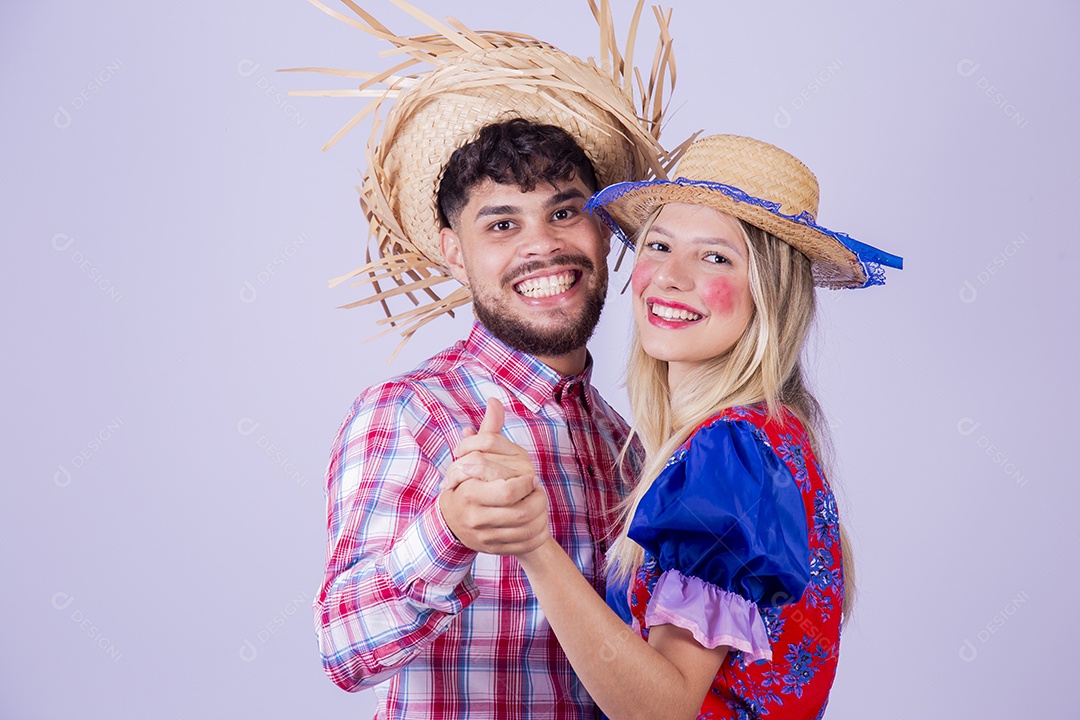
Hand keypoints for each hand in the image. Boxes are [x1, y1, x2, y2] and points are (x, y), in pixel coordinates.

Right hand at [439, 398, 549, 554]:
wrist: (453, 521)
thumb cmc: (468, 480)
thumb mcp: (474, 455)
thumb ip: (487, 431)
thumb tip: (495, 400)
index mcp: (468, 492)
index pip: (508, 490)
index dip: (526, 483)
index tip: (531, 476)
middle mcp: (473, 517)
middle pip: (520, 512)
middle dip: (536, 501)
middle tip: (537, 490)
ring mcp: (483, 536)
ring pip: (525, 529)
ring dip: (539, 516)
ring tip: (538, 503)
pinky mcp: (493, 550)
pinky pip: (523, 545)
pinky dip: (535, 533)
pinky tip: (536, 522)